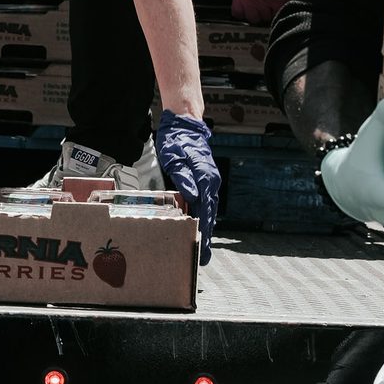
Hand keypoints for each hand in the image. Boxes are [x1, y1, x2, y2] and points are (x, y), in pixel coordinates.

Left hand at [155, 110, 219, 265]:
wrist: (185, 125)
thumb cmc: (176, 140)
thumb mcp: (173, 156)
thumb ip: (183, 176)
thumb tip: (192, 196)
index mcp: (204, 176)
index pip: (204, 208)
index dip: (202, 228)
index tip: (200, 245)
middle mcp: (211, 181)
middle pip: (210, 213)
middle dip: (208, 237)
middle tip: (204, 258)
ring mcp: (210, 181)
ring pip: (210, 210)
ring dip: (208, 230)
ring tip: (204, 251)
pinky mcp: (206, 180)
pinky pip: (207, 203)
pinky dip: (206, 218)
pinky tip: (202, 230)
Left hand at [205, 0, 298, 23]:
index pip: (237, 12)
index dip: (240, 11)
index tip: (243, 7)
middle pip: (252, 17)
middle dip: (254, 13)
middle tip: (256, 7)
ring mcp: (268, 0)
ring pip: (265, 17)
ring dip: (266, 13)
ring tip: (268, 5)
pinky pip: (278, 12)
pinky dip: (278, 10)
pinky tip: (278, 3)